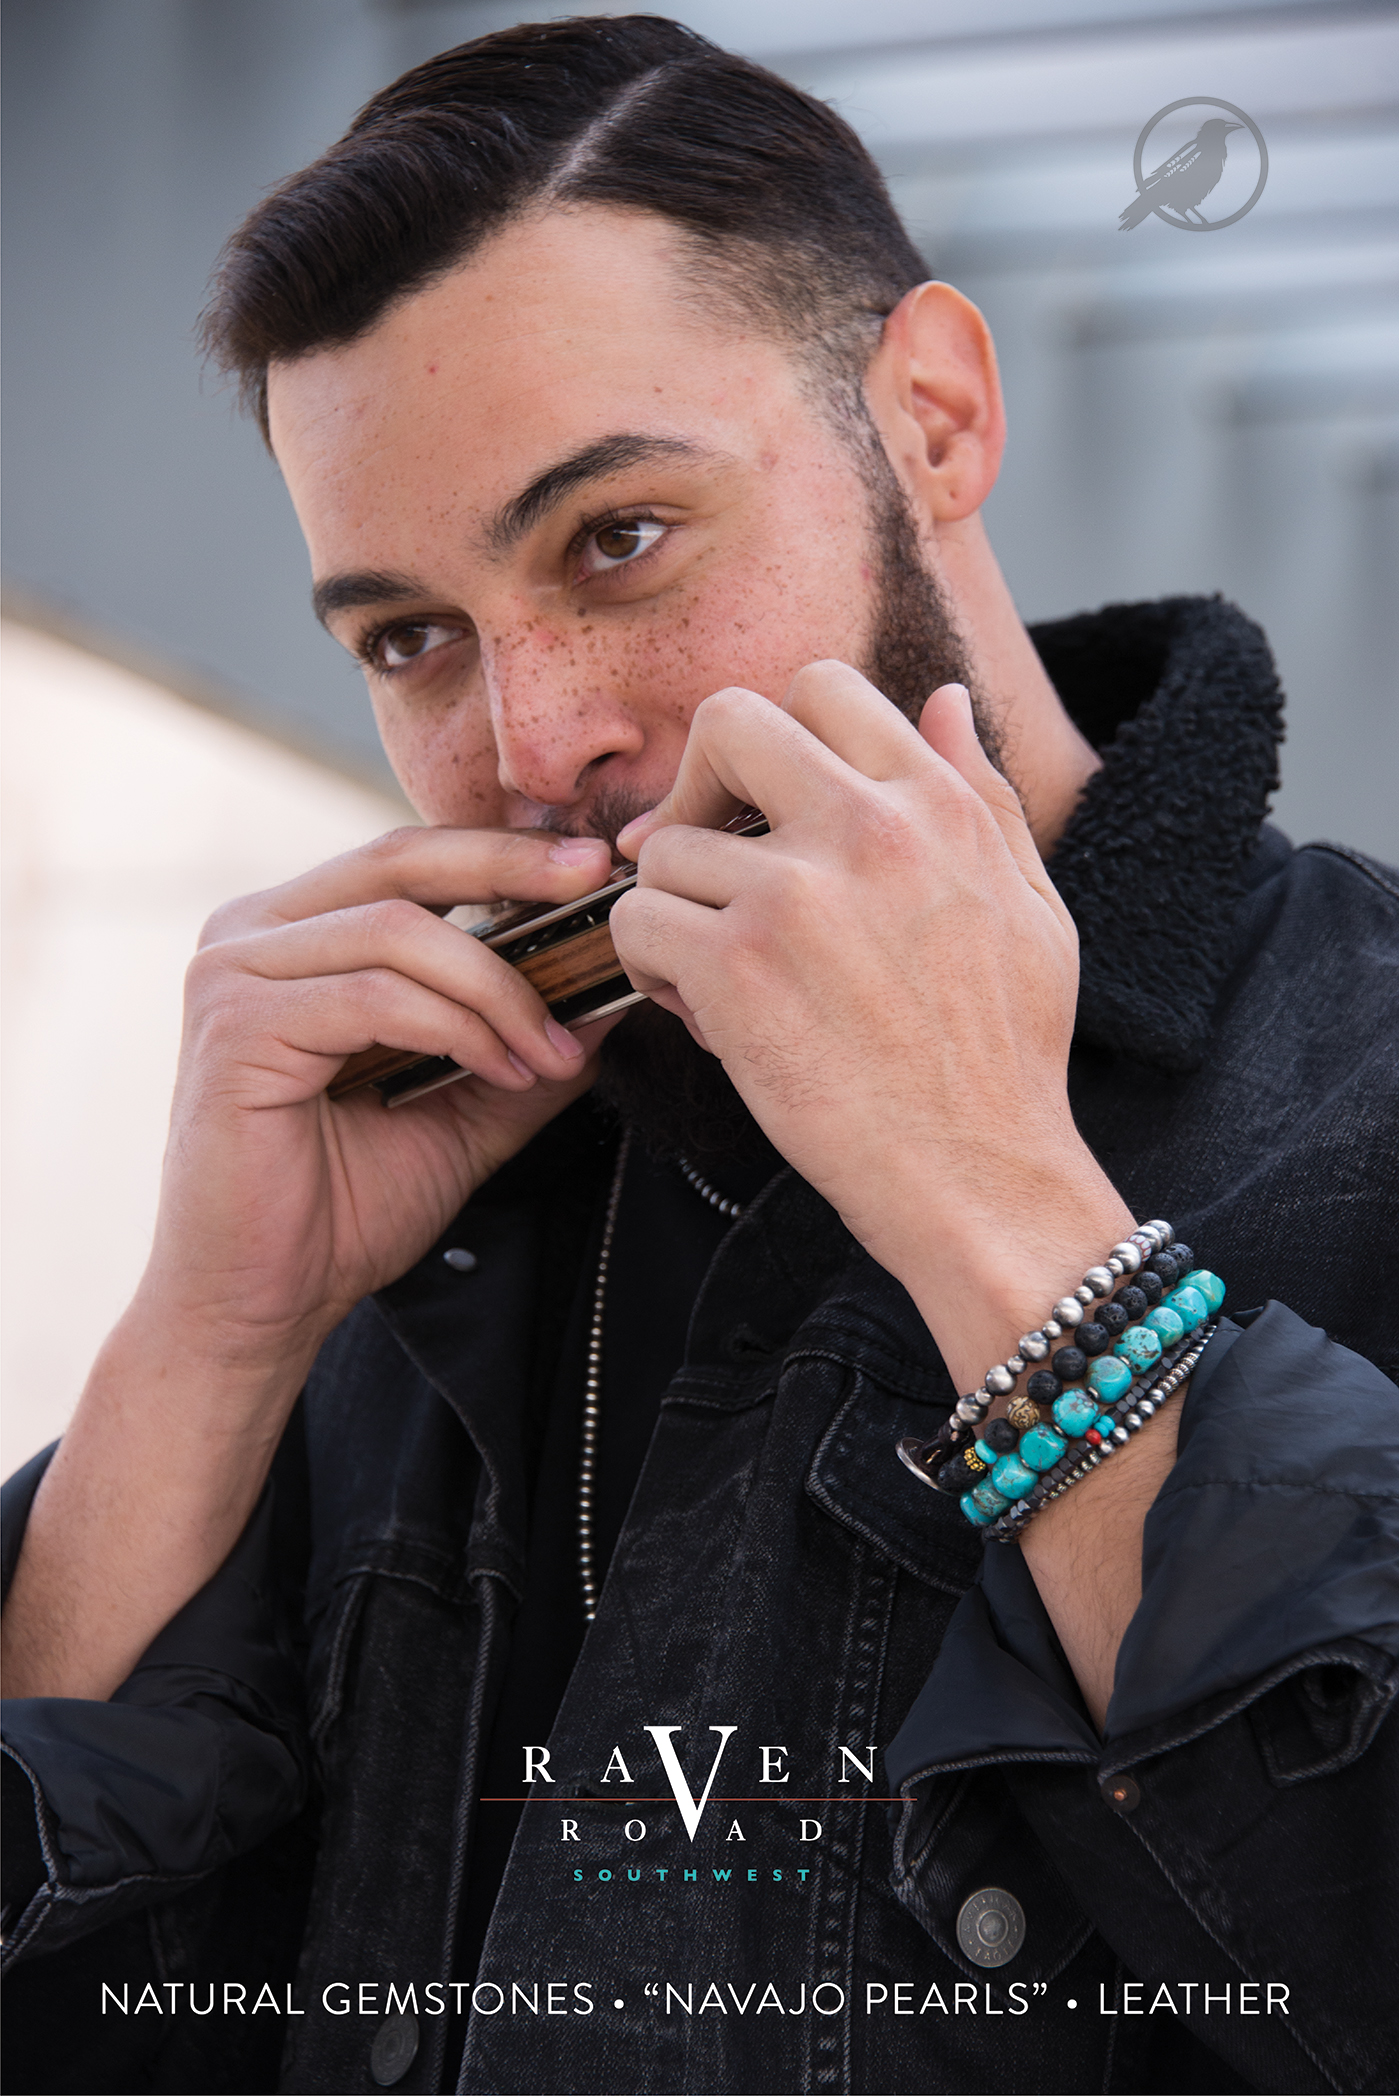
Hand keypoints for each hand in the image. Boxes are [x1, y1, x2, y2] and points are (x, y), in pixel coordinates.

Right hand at [1, 823, 616, 1696]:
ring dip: (501, 990)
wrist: (264, 1303)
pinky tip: (504, 1068)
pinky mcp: (235, 1025)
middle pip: (400, 861)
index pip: (410, 859)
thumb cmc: (344, 1208)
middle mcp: (251, 933)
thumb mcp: (465, 1107)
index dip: (505, 851)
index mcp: (295, 935)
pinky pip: (375, 994)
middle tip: (598, 889)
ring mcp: (233, 973)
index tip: (596, 862)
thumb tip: (613, 986)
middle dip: (513, 870)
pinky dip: (458, 1026)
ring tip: (553, 1053)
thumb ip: (525, 1040)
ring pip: (401, 932)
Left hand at [613, 661, 1132, 1392]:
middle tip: (699, 858)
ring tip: (714, 975)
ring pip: (664, 847)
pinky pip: (635, 921)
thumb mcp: (1031, 904)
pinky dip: (648, 967)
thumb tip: (939, 696)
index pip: (823, 687)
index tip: (759, 806)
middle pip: (727, 723)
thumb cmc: (1006, 1057)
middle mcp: (867, 827)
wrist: (980, 1176)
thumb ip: (981, 792)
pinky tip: (699, 1011)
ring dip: (673, 909)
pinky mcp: (736, 966)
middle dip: (696, 787)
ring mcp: (796, 893)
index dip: (774, 739)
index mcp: (938, 804)